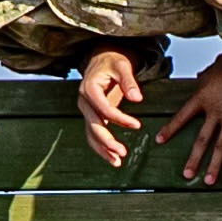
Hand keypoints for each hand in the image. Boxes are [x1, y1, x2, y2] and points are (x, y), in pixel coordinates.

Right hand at [76, 48, 145, 166]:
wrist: (102, 59)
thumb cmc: (113, 62)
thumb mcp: (122, 66)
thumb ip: (129, 82)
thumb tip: (138, 98)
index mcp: (89, 89)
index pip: (104, 109)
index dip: (120, 119)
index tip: (138, 125)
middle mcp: (84, 101)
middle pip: (94, 125)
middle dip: (107, 141)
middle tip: (123, 153)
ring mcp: (86, 110)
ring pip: (91, 134)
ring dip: (103, 149)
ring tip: (117, 162)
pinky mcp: (91, 115)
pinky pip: (93, 134)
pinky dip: (101, 147)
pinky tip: (113, 158)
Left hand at [150, 53, 221, 186]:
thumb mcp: (216, 66)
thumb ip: (205, 76)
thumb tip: (199, 77)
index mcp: (203, 97)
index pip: (182, 116)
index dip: (171, 129)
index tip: (159, 140)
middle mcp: (215, 111)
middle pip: (202, 139)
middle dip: (194, 158)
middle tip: (186, 175)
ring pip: (221, 146)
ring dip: (215, 165)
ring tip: (209, 181)